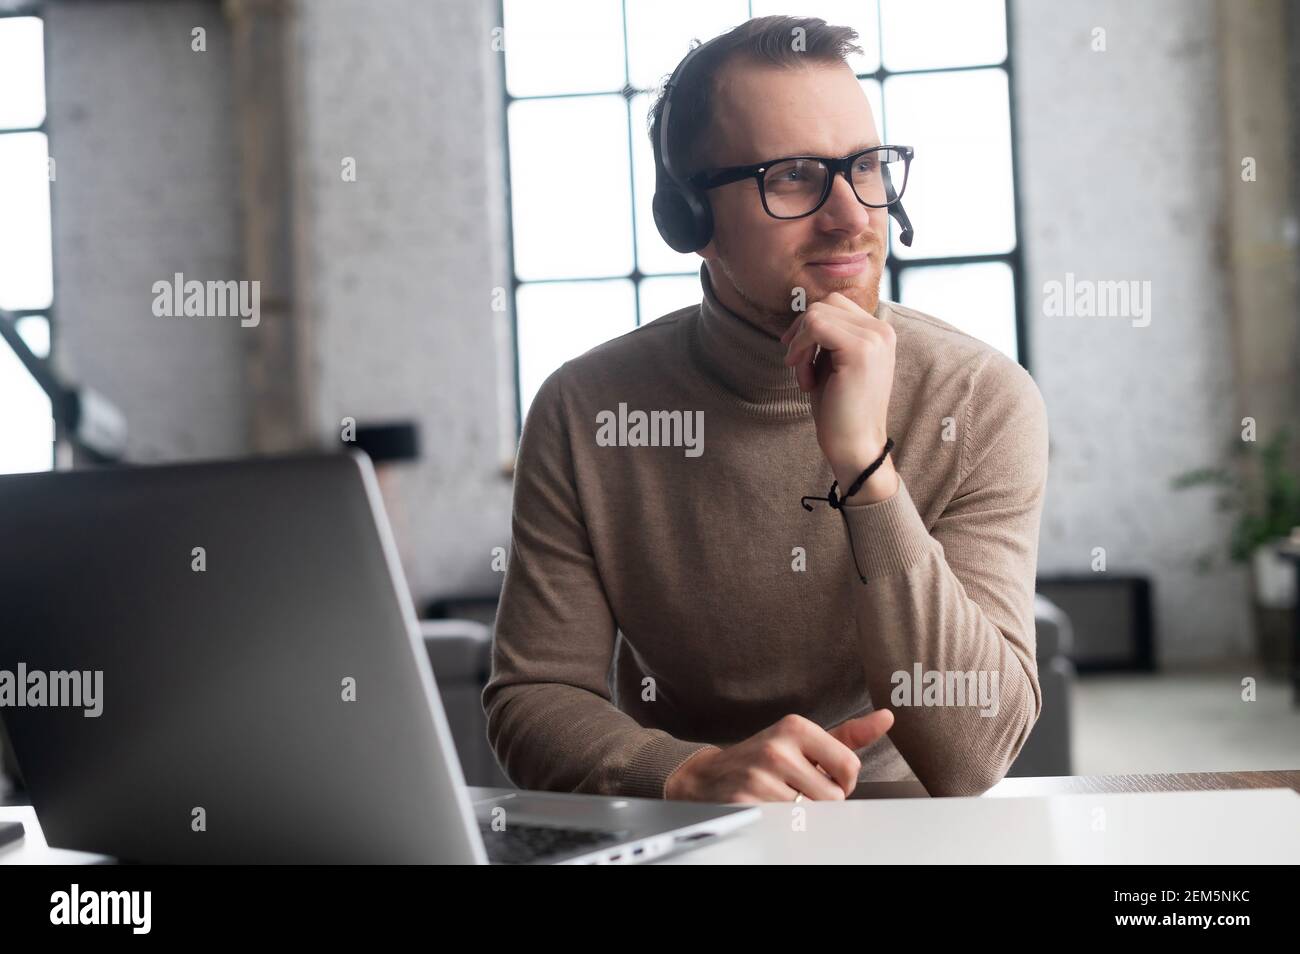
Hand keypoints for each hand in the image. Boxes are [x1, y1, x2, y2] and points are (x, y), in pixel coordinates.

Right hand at [663, 709, 895, 801]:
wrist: (707, 777)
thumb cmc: (765, 759)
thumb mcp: (803, 741)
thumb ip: (848, 735)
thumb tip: (888, 717)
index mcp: (795, 727)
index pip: (849, 768)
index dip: (842, 782)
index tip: (822, 777)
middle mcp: (777, 748)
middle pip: (833, 797)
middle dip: (820, 801)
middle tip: (796, 790)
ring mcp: (759, 777)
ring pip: (812, 815)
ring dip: (799, 814)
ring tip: (779, 798)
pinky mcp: (746, 803)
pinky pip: (787, 826)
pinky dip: (781, 823)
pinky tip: (766, 809)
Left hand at [780, 292, 897, 498]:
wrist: (855, 446)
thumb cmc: (839, 410)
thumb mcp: (832, 364)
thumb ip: (826, 336)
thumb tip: (804, 314)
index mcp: (879, 332)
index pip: (835, 303)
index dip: (808, 326)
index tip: (799, 357)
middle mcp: (882, 330)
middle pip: (825, 303)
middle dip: (802, 332)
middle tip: (798, 366)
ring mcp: (875, 338)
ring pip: (817, 313)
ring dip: (800, 345)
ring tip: (805, 377)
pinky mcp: (861, 349)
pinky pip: (815, 326)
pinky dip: (800, 349)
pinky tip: (805, 379)